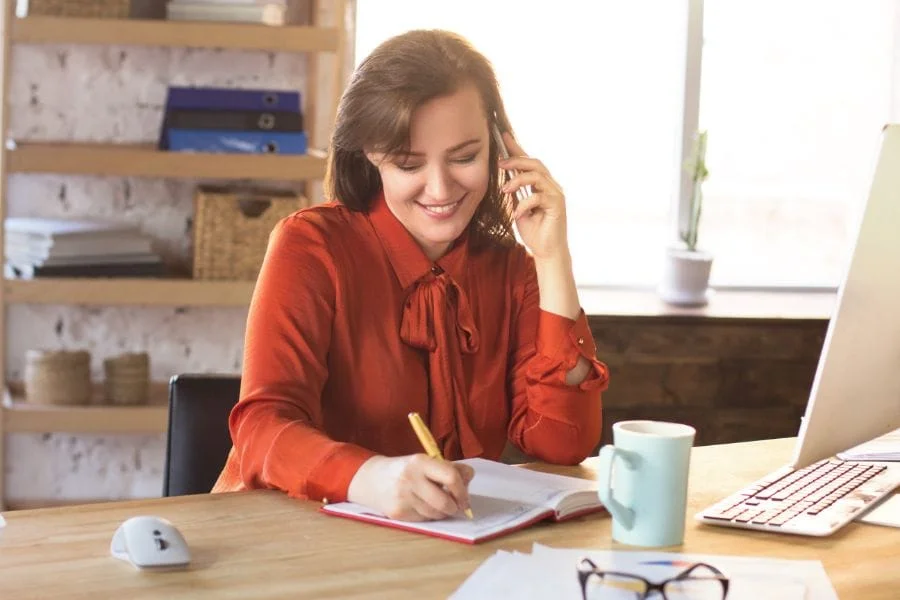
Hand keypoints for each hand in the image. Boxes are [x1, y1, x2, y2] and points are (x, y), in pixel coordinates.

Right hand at [346, 454, 474, 521]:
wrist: (371, 479)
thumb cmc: (406, 470)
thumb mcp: (426, 462)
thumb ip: (451, 468)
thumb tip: (469, 477)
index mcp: (420, 461)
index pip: (451, 476)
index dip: (462, 490)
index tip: (465, 498)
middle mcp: (410, 478)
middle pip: (445, 502)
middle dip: (455, 507)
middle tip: (456, 506)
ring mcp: (402, 497)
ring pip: (436, 514)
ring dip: (442, 512)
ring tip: (437, 503)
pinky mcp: (398, 513)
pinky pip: (424, 520)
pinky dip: (429, 515)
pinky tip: (422, 506)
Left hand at [500, 133, 569, 260]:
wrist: (546, 251)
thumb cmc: (534, 231)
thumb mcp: (518, 208)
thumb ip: (515, 193)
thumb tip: (504, 178)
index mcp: (541, 185)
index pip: (529, 162)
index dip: (516, 148)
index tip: (502, 136)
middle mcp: (551, 186)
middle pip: (535, 163)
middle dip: (516, 160)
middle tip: (500, 164)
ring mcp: (556, 194)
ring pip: (537, 176)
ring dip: (518, 180)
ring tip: (504, 189)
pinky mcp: (557, 205)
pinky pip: (538, 196)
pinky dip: (524, 204)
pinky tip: (517, 214)